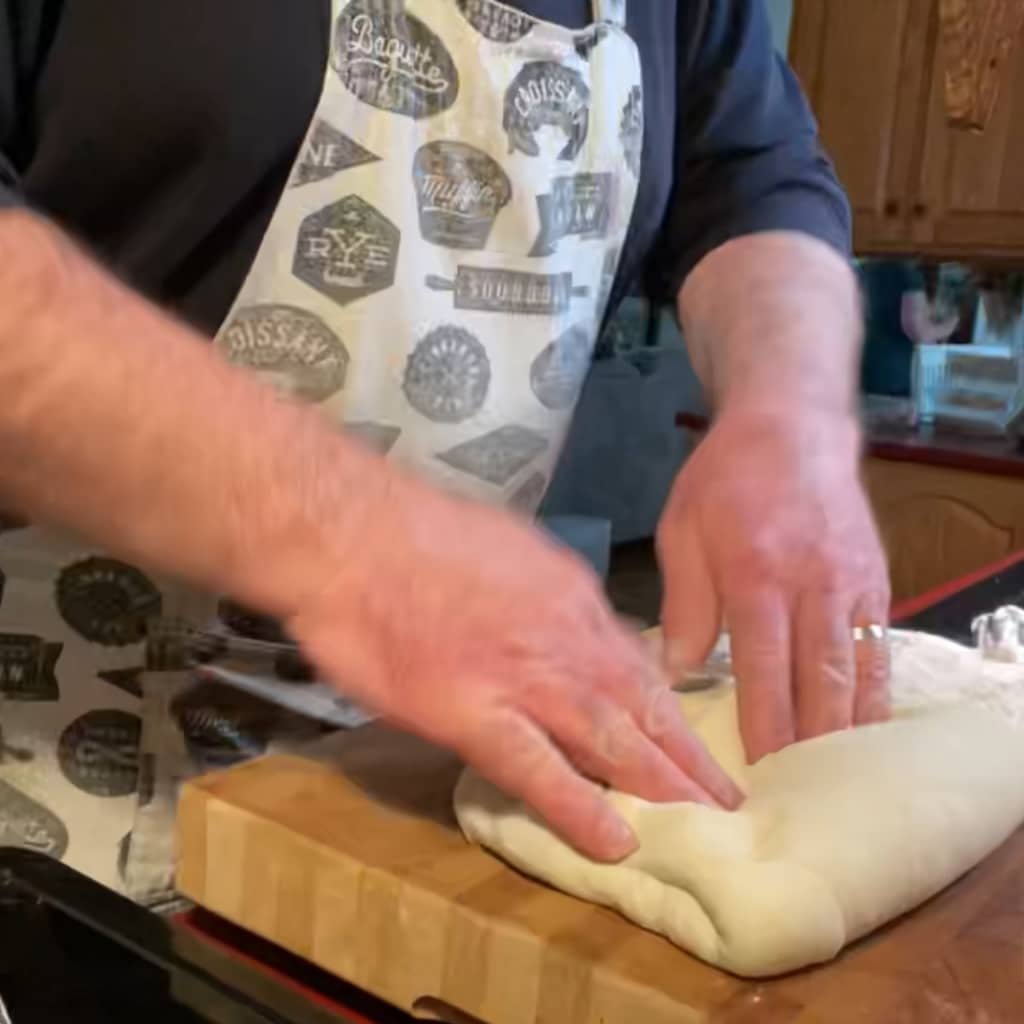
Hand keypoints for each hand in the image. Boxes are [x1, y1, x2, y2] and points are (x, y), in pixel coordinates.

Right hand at [285, 474, 742, 861]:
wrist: (353, 532)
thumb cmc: (416, 533)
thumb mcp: (507, 547)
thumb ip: (547, 593)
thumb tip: (570, 623)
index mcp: (570, 597)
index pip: (636, 666)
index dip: (671, 712)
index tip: (696, 744)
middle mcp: (565, 639)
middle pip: (644, 707)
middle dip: (690, 759)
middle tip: (730, 801)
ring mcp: (524, 678)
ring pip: (612, 739)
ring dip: (663, 785)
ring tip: (705, 825)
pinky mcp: (473, 713)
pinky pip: (538, 770)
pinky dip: (581, 809)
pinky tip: (616, 843)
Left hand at [656, 406, 890, 763]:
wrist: (792, 426)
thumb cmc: (725, 480)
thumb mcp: (682, 532)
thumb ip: (684, 606)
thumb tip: (675, 674)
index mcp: (757, 577)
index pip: (764, 672)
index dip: (764, 730)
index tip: (757, 777)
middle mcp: (813, 587)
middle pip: (819, 684)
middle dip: (810, 746)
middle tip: (796, 799)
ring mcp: (853, 586)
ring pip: (857, 674)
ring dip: (846, 733)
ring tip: (832, 782)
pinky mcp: (876, 581)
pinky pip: (879, 650)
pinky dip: (873, 695)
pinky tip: (863, 729)